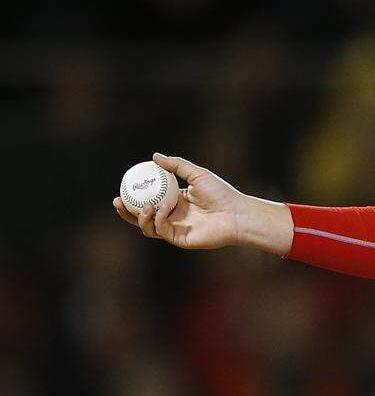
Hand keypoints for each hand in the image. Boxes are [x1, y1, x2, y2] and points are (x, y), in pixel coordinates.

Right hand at [114, 153, 243, 249]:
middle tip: (118, 200)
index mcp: (175, 201)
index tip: (122, 186)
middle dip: (126, 212)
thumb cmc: (221, 193)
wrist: (236, 213)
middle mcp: (173, 215)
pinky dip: (159, 219)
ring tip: (146, 206)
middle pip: (142, 216)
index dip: (133, 196)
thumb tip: (154, 156)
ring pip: (148, 227)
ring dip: (141, 217)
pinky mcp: (179, 239)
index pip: (149, 199)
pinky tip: (164, 208)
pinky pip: (161, 231)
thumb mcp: (197, 174)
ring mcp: (175, 228)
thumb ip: (176, 166)